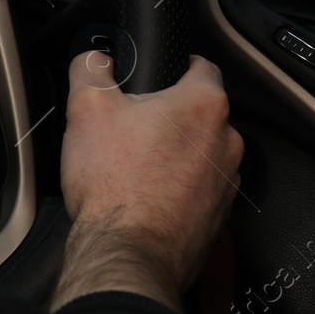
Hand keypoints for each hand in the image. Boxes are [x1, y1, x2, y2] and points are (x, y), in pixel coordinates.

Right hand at [50, 51, 243, 313]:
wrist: (127, 254)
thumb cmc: (116, 186)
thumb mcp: (87, 109)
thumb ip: (91, 70)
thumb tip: (92, 59)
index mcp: (203, 106)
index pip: (203, 66)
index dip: (181, 64)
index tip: (169, 71)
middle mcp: (226, 142)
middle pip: (201, 115)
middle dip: (173, 117)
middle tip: (138, 127)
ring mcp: (226, 183)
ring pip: (203, 155)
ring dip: (179, 156)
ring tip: (140, 167)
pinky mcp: (218, 217)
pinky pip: (201, 192)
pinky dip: (181, 191)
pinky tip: (149, 198)